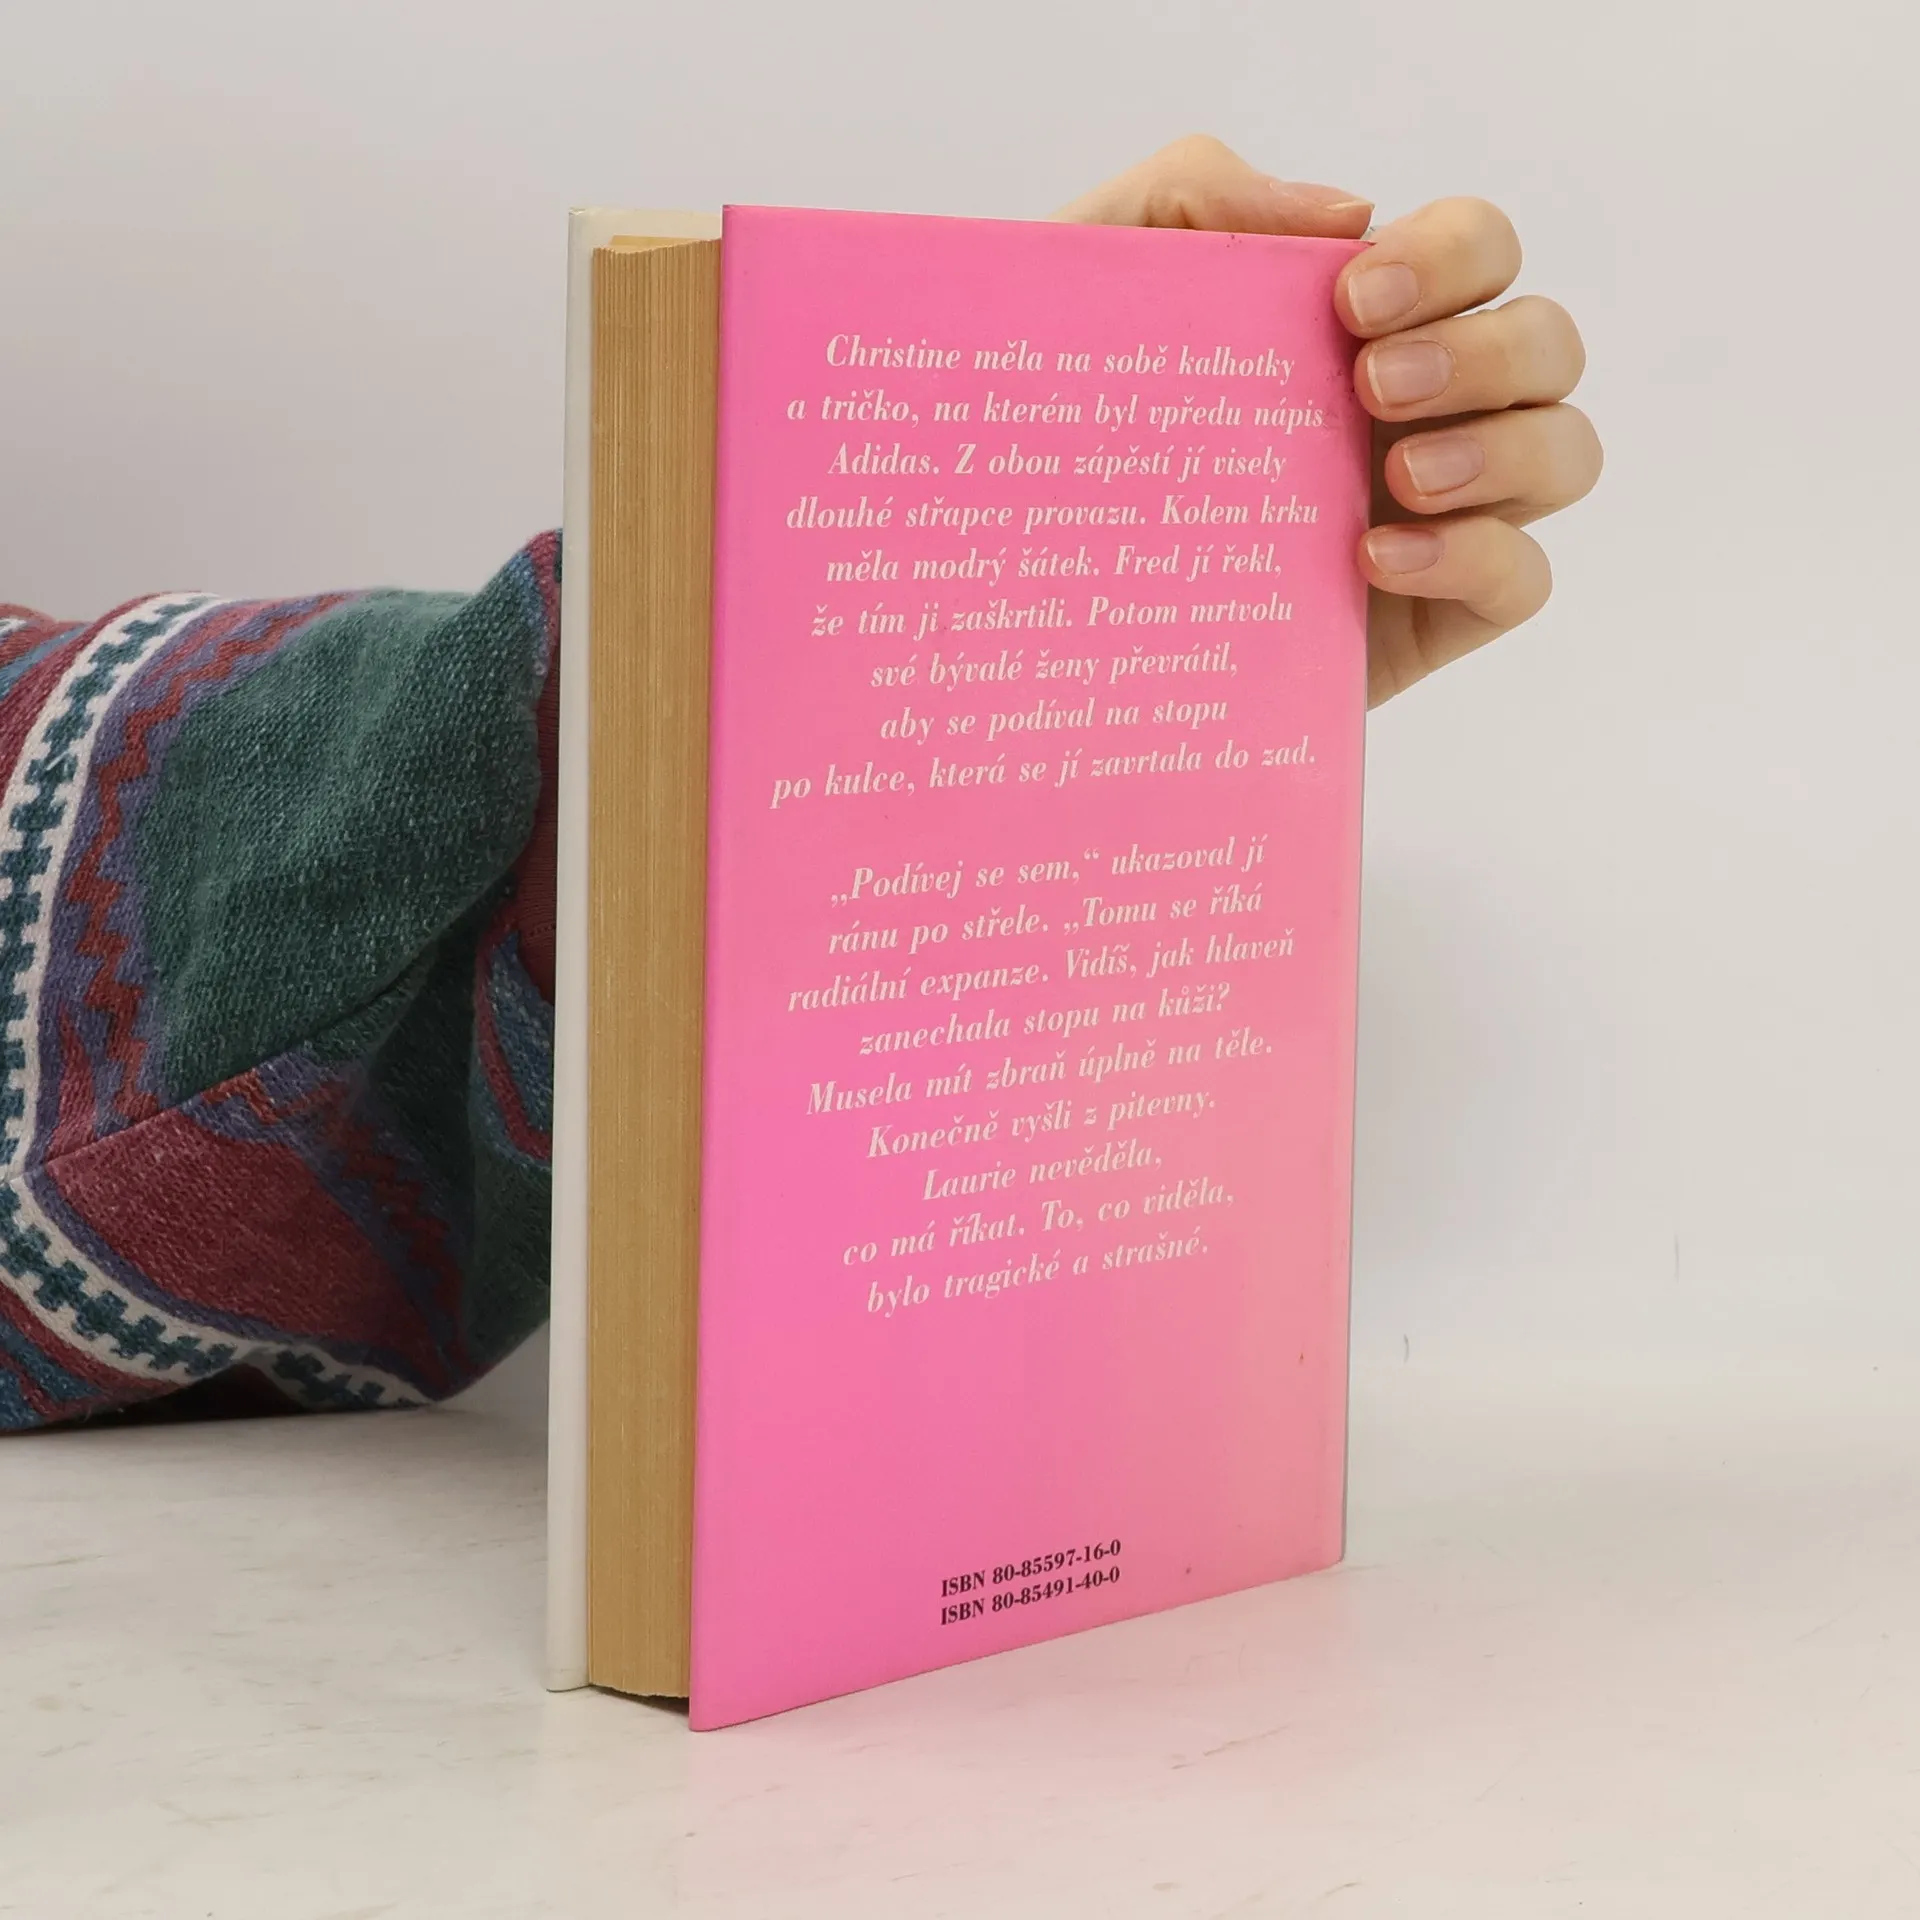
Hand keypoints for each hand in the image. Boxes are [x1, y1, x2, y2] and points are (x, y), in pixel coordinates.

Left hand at [1053, 136, 1600, 705]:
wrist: (1039, 581)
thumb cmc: (1071, 426)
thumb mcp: (1093, 284)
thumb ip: (1191, 195)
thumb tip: (1348, 210)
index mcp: (1368, 324)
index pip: (1479, 251)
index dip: (1452, 256)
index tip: (1351, 300)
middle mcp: (1423, 408)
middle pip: (1545, 343)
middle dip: (1483, 352)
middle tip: (1370, 386)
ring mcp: (1438, 512)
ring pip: (1563, 451)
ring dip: (1504, 449)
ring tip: (1398, 479)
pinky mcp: (1429, 614)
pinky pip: (1525, 578)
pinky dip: (1479, 557)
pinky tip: (1378, 560)